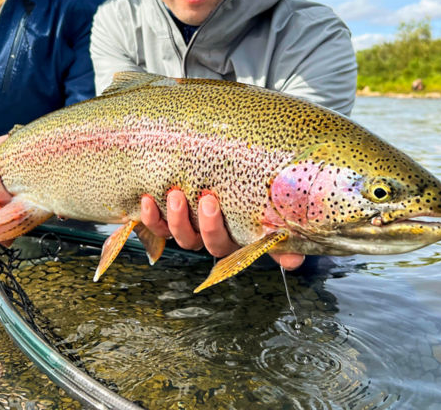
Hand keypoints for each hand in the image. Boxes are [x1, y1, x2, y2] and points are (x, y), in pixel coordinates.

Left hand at [141, 189, 304, 270]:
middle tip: (202, 197)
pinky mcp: (167, 219)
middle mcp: (207, 237)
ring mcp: (187, 228)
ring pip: (175, 235)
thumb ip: (278, 238)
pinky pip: (154, 226)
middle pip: (197, 240)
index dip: (213, 227)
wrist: (228, 178)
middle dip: (199, 221)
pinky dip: (149, 216)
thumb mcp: (269, 217)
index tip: (212, 202)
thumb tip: (293, 261)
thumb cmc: (253, 197)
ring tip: (174, 195)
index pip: (221, 243)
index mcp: (231, 239)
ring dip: (172, 218)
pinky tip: (147, 199)